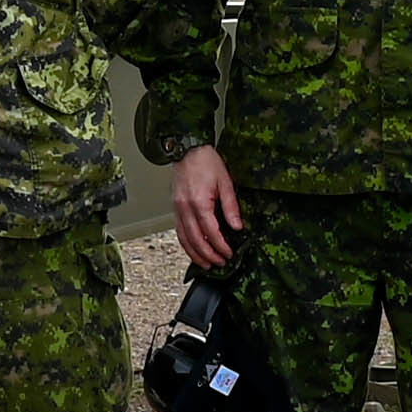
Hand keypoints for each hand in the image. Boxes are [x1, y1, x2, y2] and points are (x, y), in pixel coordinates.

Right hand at [170, 146, 244, 271]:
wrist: (187, 148)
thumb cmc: (206, 161)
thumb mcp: (225, 181)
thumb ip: (231, 206)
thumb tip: (237, 226)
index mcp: (199, 202)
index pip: (211, 232)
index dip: (221, 246)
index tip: (229, 254)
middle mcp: (185, 208)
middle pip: (196, 239)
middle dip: (209, 255)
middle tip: (220, 263)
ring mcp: (177, 208)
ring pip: (184, 238)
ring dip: (195, 254)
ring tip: (206, 264)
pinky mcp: (175, 207)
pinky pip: (179, 231)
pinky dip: (186, 243)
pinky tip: (193, 249)